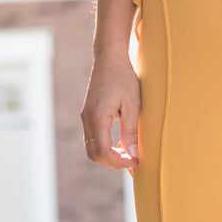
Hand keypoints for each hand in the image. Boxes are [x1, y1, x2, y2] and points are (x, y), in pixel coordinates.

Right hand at [81, 54, 139, 169]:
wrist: (109, 58)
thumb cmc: (123, 77)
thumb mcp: (133, 104)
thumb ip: (131, 130)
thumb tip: (134, 154)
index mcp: (97, 117)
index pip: (103, 151)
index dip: (119, 162)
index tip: (136, 161)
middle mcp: (87, 119)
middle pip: (94, 154)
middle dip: (113, 162)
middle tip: (133, 160)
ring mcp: (85, 117)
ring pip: (91, 148)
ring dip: (108, 156)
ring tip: (128, 154)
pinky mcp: (87, 114)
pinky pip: (92, 139)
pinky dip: (104, 147)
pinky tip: (120, 144)